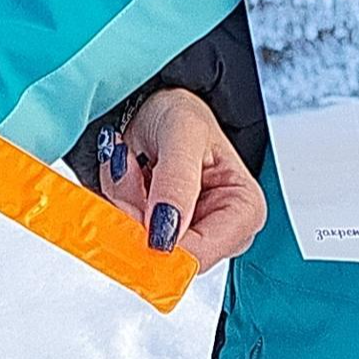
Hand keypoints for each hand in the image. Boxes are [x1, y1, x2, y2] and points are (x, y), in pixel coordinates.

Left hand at [98, 86, 265, 271]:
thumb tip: (165, 233)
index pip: (200, 254)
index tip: (129, 211)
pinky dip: (115, 202)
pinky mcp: (156, 232)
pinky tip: (128, 176)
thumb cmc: (181, 112)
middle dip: (135, 212)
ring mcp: (186, 234)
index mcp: (244, 210)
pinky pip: (122, 232)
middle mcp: (219, 231)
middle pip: (165, 254)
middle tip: (131, 168)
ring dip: (121, 202)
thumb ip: (176, 182)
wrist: (154, 104)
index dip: (158, 241)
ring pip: (137, 245)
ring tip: (132, 165)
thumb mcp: (184, 131)